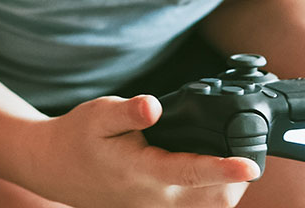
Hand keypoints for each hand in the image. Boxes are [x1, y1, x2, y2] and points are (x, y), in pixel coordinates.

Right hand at [25, 95, 259, 207]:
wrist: (54, 168)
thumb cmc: (78, 137)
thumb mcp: (99, 113)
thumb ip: (129, 111)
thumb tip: (154, 106)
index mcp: (143, 172)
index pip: (192, 172)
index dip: (225, 169)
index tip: (250, 166)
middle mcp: (154, 199)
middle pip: (214, 198)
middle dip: (237, 179)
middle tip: (248, 149)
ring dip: (227, 188)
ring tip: (234, 162)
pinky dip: (212, 194)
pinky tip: (214, 172)